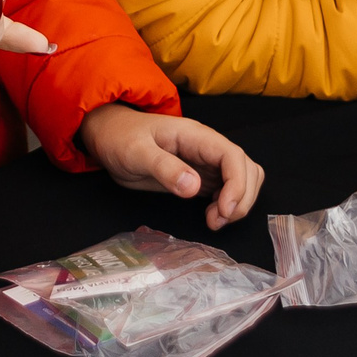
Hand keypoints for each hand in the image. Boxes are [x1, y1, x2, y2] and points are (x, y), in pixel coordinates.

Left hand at [77, 104, 264, 230]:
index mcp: (195, 136)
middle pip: (246, 168)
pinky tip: (210, 215)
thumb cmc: (120, 139)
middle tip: (218, 220)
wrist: (110, 136)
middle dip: (241, 197)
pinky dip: (228, 204)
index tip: (225, 210)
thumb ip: (164, 168)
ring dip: (238, 202)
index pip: (233, 156)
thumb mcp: (136, 153)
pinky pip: (228, 188)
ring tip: (214, 220)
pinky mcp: (200, 175)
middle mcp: (206, 147)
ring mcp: (205, 161)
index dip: (238, 184)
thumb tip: (193, 187)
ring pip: (242, 178)